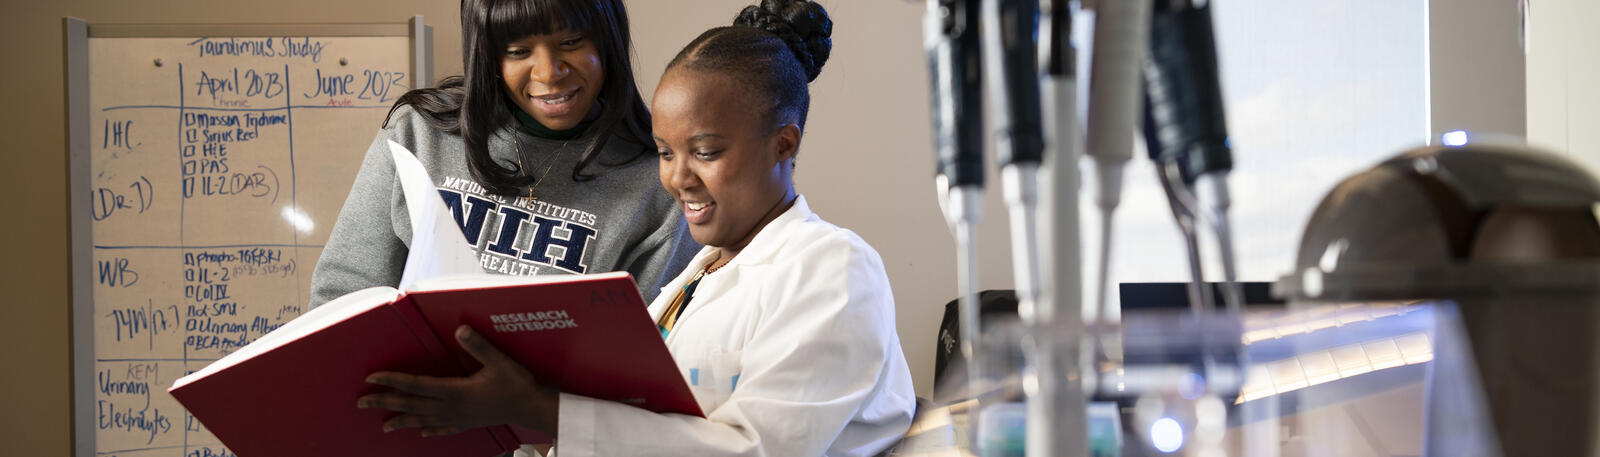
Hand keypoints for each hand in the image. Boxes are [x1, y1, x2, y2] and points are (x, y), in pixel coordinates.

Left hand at [357, 325, 558, 436]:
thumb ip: (478, 346)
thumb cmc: (516, 384)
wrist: (531, 408)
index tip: (373, 379)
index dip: (394, 381)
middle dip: (385, 402)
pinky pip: (443, 429)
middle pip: (412, 405)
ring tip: (384, 424)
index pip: (416, 385)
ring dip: (402, 420)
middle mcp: (452, 407)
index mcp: (455, 391)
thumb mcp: (499, 362)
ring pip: (423, 420)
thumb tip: (460, 329)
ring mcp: (459, 417)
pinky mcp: (468, 423)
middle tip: (361, 403)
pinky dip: (430, 430)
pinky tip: (421, 432)